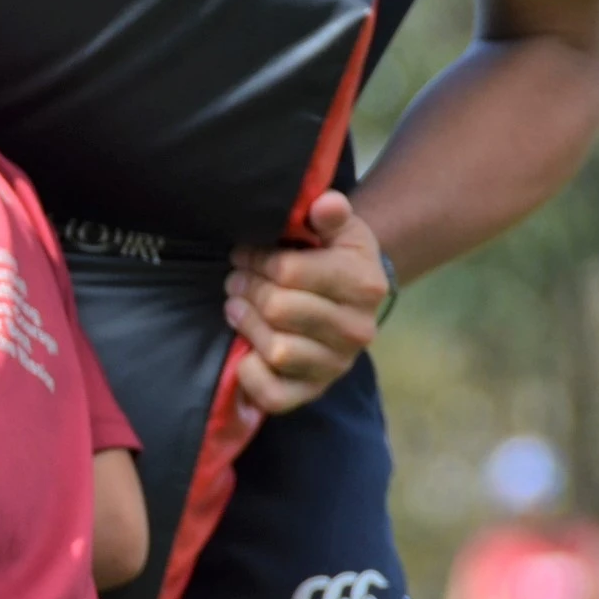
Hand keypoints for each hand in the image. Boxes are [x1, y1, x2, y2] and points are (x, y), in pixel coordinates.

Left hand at [225, 191, 388, 414]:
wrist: (355, 298)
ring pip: (276, 349)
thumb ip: (331, 214)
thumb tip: (325, 203)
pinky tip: (245, 352)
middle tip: (235, 278)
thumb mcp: (340, 230)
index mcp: (363, 285)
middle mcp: (356, 330)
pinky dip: (251, 376)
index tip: (245, 253)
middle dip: (248, 288)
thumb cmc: (338, 258)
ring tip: (236, 306)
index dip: (257, 259)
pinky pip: (274, 395)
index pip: (289, 271)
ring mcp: (336, 365)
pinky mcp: (314, 392)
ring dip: (247, 324)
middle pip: (278, 309)